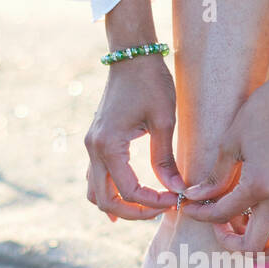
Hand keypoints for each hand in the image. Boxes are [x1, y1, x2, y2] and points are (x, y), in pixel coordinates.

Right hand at [84, 54, 184, 220]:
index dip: (152, 203)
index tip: (175, 200)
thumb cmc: (150, 82)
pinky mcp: (96, 142)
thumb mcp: (163, 120)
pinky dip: (110, 192)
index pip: (128, 191)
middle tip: (161, 211)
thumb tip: (177, 190)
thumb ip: (165, 159)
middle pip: (105, 199)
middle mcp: (94, 149)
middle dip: (134, 211)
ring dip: (118, 205)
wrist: (131, 56)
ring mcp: (91, 146)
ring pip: (94, 192)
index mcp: (109, 144)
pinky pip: (95, 177)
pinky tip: (128, 199)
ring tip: (145, 210)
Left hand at [180, 68, 268, 252]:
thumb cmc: (262, 111)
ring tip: (244, 231)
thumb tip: (195, 197)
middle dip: (231, 243)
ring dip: (261, 247)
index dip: (201, 215)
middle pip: (254, 244)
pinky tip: (264, 221)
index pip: (223, 215)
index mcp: (259, 185)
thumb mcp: (230, 142)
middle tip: (217, 228)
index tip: (189, 208)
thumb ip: (214, 176)